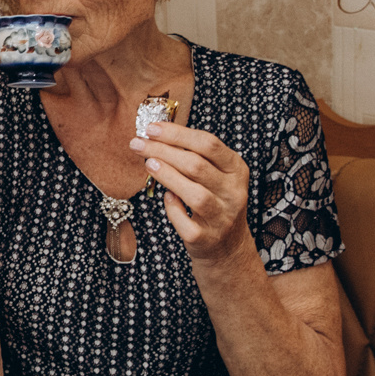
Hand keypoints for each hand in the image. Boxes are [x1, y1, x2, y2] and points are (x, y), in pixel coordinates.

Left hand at [132, 120, 253, 266]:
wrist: (228, 247)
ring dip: (168, 175)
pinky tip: (165, 196)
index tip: (151, 128)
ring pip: (195, 193)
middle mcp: (234, 193)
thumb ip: (195, 156)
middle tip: (138, 144)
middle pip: (197, 165)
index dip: (178, 134)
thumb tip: (157, 135)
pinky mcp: (206, 238)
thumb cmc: (215, 202)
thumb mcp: (217, 176)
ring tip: (148, 163)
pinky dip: (172, 207)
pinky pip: (185, 221)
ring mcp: (222, 217)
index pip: (209, 144)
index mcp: (236, 170)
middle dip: (163, 151)